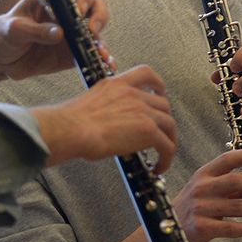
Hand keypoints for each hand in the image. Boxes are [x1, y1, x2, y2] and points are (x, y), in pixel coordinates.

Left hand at [0, 0, 112, 83]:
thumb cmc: (2, 34)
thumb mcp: (13, 29)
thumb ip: (35, 30)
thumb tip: (59, 33)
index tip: (79, 10)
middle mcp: (66, 13)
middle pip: (94, 6)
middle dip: (98, 15)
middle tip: (91, 30)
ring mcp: (71, 33)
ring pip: (96, 31)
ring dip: (101, 40)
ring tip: (100, 52)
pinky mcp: (71, 53)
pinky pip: (90, 54)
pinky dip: (100, 59)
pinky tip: (105, 65)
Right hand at [34, 65, 175, 170]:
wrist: (73, 129)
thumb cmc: (71, 122)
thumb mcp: (90, 103)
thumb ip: (104, 107)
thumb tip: (104, 123)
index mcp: (117, 85)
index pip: (145, 74)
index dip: (158, 84)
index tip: (160, 92)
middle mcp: (133, 94)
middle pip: (163, 104)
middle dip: (163, 120)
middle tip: (159, 133)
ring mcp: (143, 111)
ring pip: (169, 124)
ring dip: (169, 140)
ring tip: (162, 154)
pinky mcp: (148, 130)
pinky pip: (167, 145)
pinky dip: (167, 158)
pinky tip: (159, 167)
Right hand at [171, 148, 241, 241]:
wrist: (168, 228)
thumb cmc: (192, 207)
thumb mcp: (205, 190)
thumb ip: (229, 187)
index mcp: (203, 175)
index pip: (226, 160)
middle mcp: (201, 188)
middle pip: (235, 181)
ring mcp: (200, 207)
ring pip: (237, 206)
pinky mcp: (202, 227)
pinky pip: (230, 227)